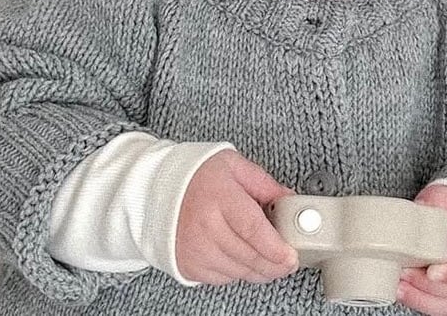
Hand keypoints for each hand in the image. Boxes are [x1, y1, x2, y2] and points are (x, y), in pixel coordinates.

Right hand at [175, 149, 299, 284]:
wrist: (155, 190)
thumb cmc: (194, 175)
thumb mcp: (232, 165)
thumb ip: (263, 183)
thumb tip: (288, 199)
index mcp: (219, 197)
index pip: (253, 229)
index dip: (276, 247)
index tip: (291, 255)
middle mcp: (205, 226)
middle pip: (249, 256)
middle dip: (275, 264)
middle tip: (289, 263)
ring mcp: (195, 249)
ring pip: (238, 272)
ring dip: (259, 271)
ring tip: (271, 262)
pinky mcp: (188, 265)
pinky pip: (222, 279)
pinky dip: (238, 273)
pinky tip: (244, 260)